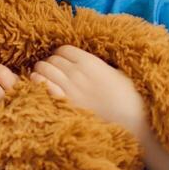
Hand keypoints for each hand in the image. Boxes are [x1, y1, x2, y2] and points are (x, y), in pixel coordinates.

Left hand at [31, 45, 146, 138]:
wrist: (130, 119)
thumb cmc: (128, 96)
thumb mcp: (118, 72)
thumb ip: (100, 65)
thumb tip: (90, 63)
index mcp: (90, 62)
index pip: (63, 49)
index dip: (62, 54)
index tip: (65, 61)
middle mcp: (76, 72)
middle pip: (51, 59)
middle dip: (51, 63)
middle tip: (56, 71)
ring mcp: (67, 88)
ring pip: (42, 69)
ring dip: (42, 72)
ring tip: (47, 77)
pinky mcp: (63, 103)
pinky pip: (41, 86)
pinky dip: (39, 83)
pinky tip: (42, 86)